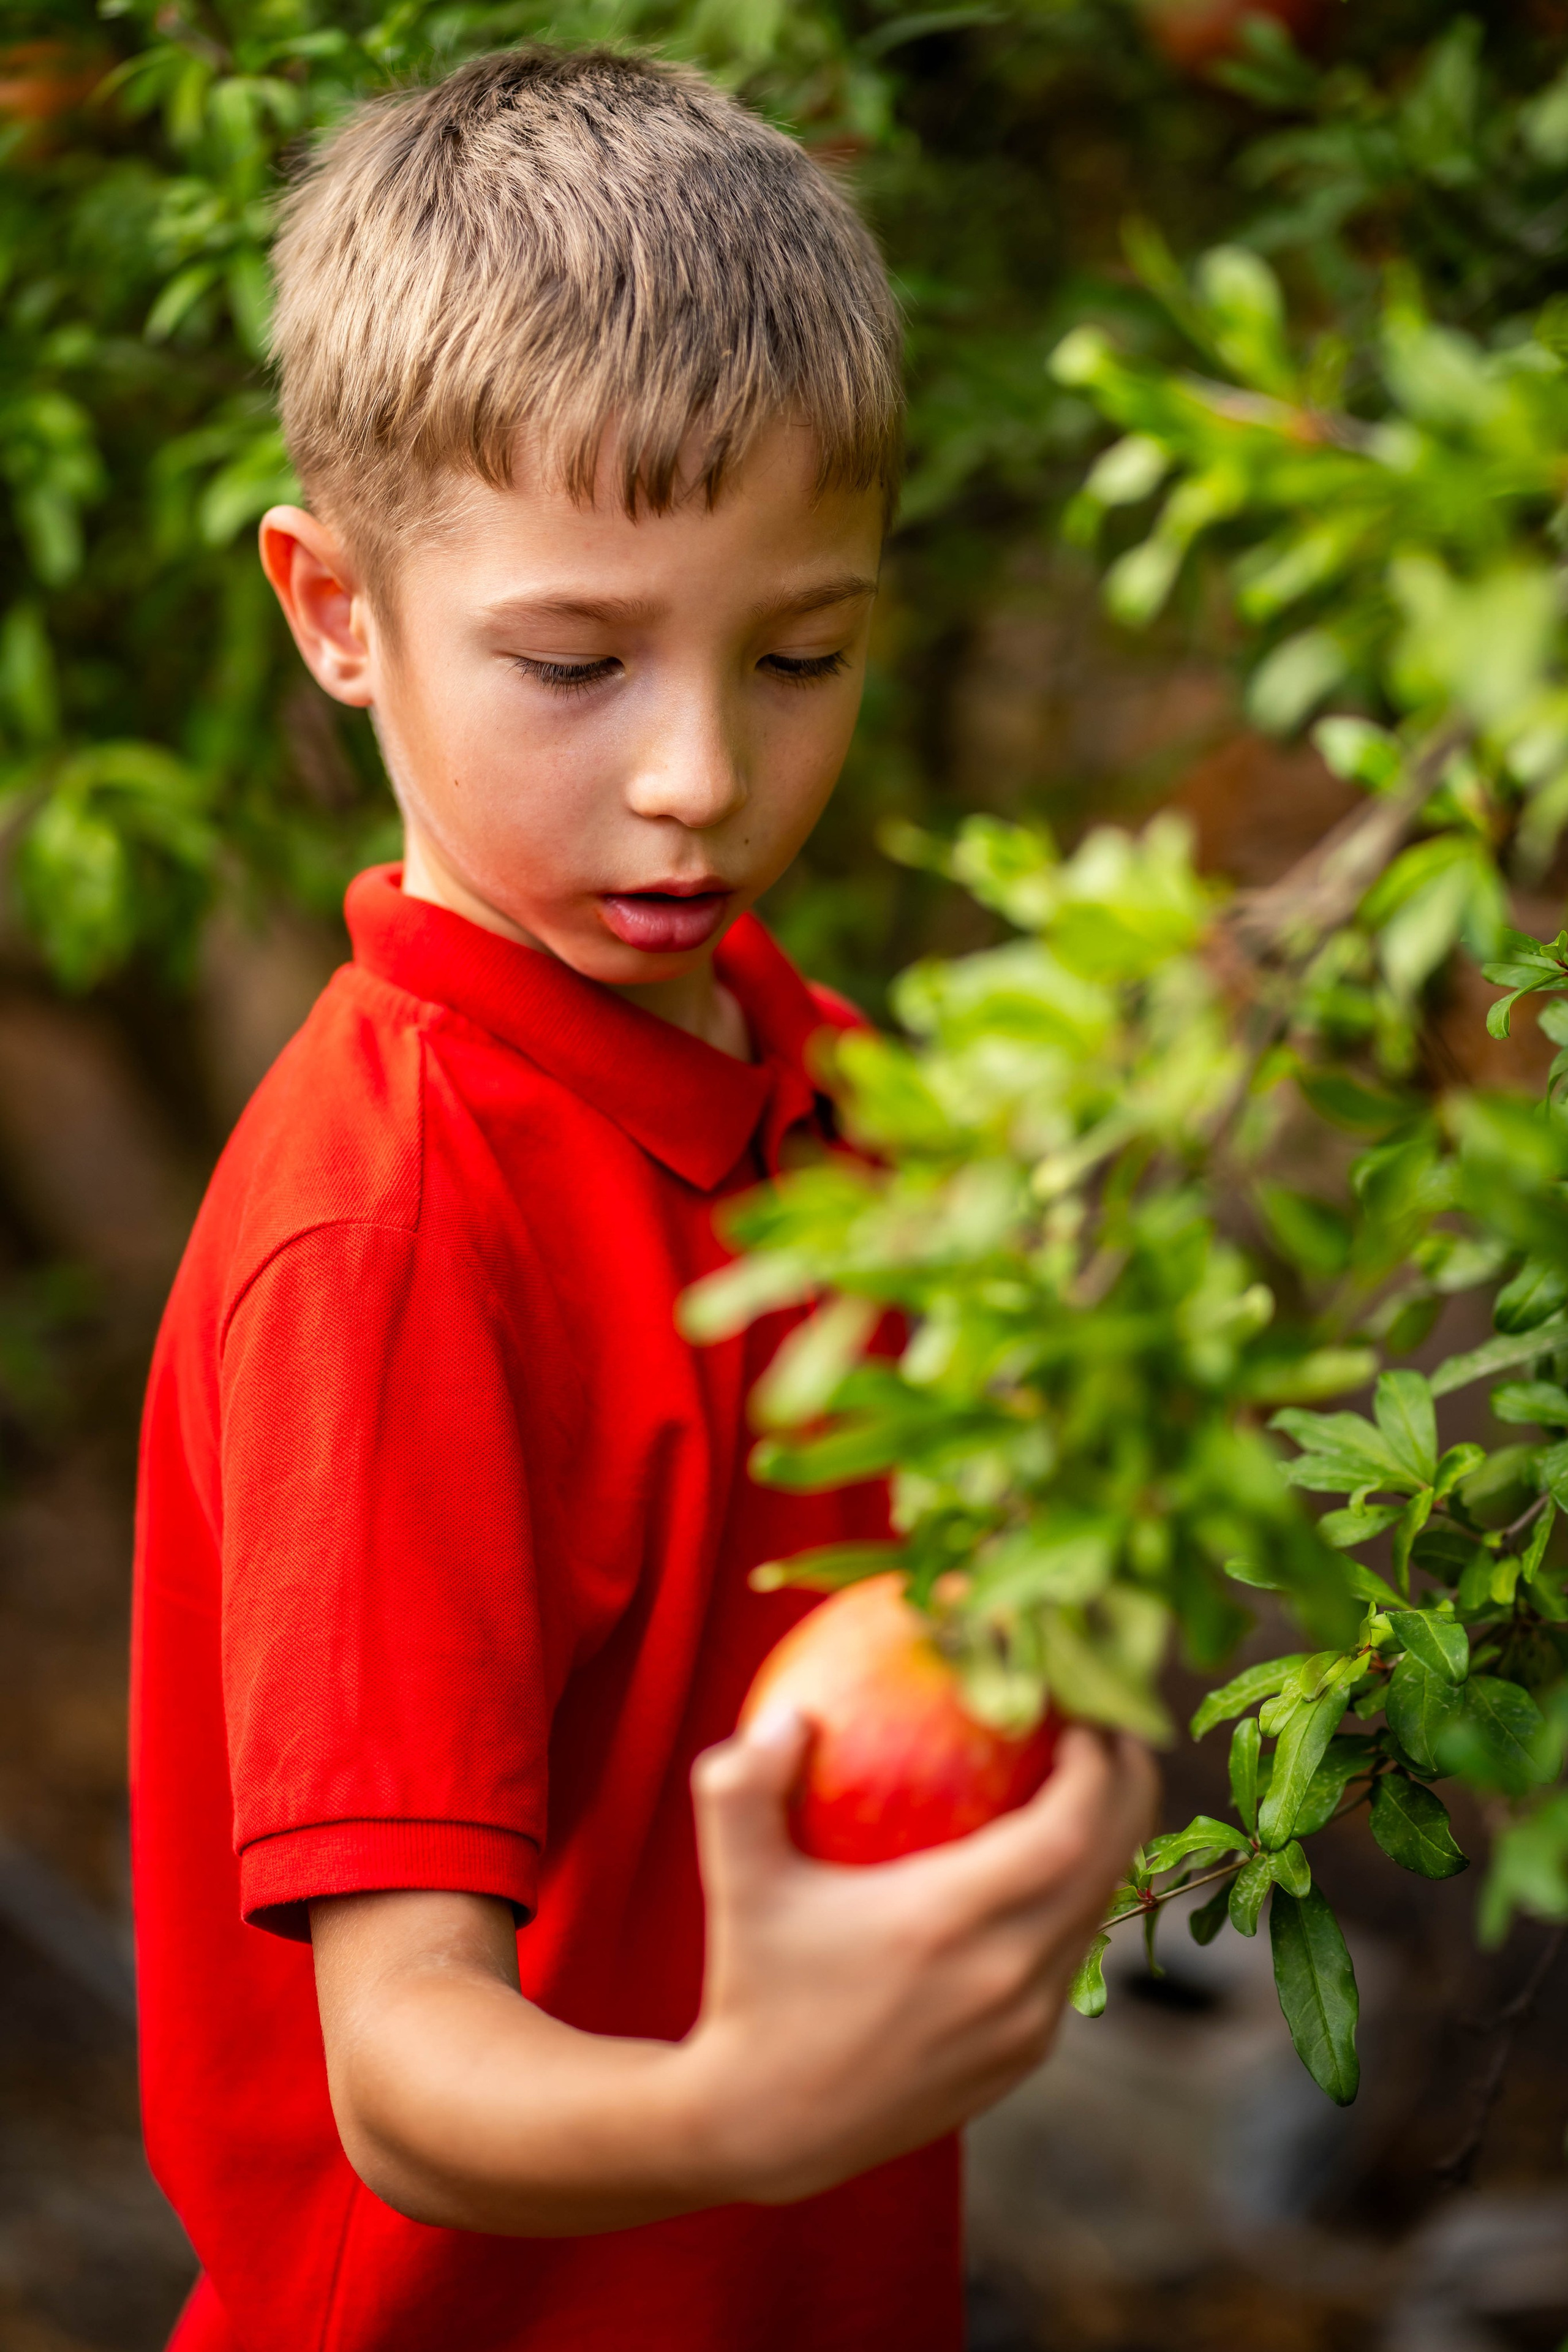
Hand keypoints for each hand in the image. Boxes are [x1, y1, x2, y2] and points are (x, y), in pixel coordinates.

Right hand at [678, 1713, 1155, 2202]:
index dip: (1096, 1767)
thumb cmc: (753, 1989)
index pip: (1069, 1830)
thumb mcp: (737, 1880)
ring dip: (1105, 1845)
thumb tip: (785, 1713)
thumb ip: (742, 1784)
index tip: (1080, 1713)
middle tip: (1106, 1728)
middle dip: (1128, 1786)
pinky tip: (1040, 1866)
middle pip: (1110, 1863)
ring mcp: (1023, 2024)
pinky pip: (1071, 1959)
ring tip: (1080, 1786)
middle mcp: (1005, 1977)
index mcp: (948, 1923)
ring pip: (1098, 1914)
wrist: (768, 2129)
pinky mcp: (1023, 2057)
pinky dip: (1074, 1901)